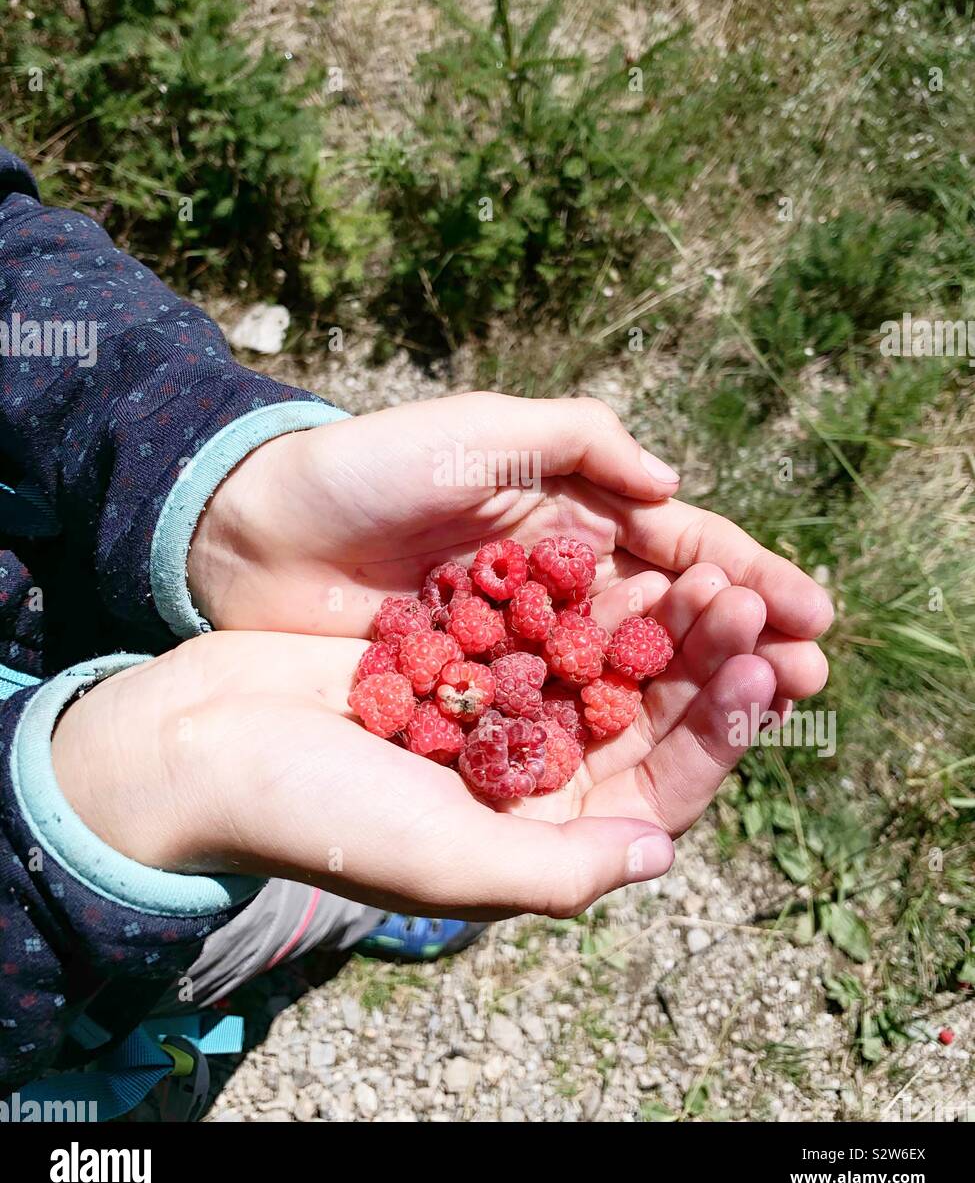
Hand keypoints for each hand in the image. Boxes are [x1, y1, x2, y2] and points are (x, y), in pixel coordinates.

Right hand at [51, 575, 774, 919]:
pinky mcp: (462, 657)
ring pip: (605, 666)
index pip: (658, 790)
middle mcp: (528, 779)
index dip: (719, 735)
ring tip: (708, 567)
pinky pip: (547, 622)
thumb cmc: (317, 817)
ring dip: (658, 622)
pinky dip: (588, 594)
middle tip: (751, 600)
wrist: (204, 745)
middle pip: (643, 719)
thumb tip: (661, 857)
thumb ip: (558, 868)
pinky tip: (627, 551)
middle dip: (703, 663)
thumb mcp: (445, 861)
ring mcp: (496, 713)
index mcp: (537, 837)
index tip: (764, 675)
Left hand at [188, 393, 831, 706]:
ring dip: (697, 691)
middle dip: (740, 641)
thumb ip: (577, 442)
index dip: (745, 575)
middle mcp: (557, 583)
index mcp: (566, 513)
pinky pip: (561, 714)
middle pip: (668, 617)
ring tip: (763, 710)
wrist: (250, 533)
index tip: (810, 611)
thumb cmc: (363, 470)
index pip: (677, 545)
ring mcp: (520, 645)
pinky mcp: (477, 693)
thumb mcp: (476, 433)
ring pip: (627, 672)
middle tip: (808, 673)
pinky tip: (662, 750)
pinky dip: (615, 729)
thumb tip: (674, 487)